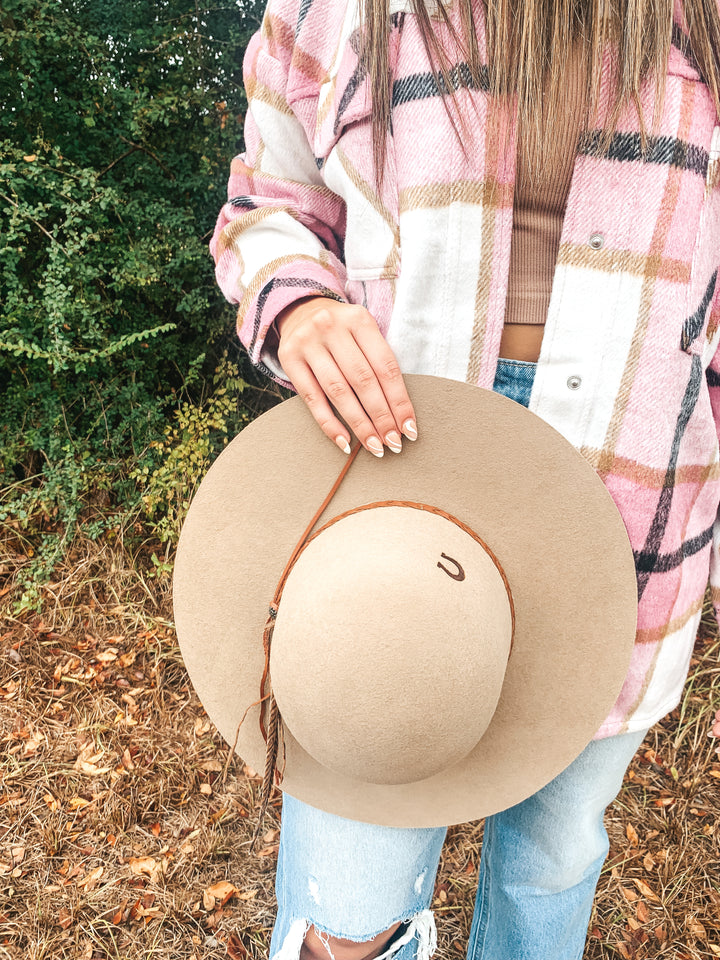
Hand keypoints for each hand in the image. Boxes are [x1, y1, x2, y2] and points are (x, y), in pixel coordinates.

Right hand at [276, 297, 417, 456]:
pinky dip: (330, 424)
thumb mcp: (363, 334)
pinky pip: (312, 399)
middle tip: (393, 443)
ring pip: (338, 391)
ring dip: (359, 424)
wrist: (300, 311)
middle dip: (381, 416)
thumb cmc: (342, 332)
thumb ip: (378, 362)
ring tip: (374, 446)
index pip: (386, 366)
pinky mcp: (289, 358)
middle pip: (363, 380)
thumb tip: (399, 414)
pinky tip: (345, 442)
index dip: (399, 401)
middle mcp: (332, 327)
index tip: (409, 429)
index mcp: (359, 319)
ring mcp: (308, 342)